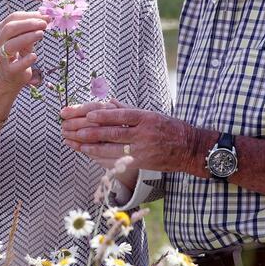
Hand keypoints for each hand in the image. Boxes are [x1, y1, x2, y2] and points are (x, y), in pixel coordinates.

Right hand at [0, 11, 47, 89]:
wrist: (6, 75)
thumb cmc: (17, 53)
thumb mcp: (23, 38)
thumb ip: (32, 28)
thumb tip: (46, 17)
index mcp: (1, 30)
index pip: (13, 18)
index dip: (29, 15)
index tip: (44, 16)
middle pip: (10, 29)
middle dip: (28, 24)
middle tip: (44, 24)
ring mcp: (3, 57)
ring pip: (11, 45)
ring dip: (27, 37)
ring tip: (41, 34)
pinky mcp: (10, 71)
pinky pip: (17, 65)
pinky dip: (26, 60)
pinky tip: (34, 56)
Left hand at [62, 105, 193, 173]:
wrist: (189, 148)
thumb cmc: (168, 128)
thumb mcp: (151, 114)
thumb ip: (128, 109)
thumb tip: (109, 101)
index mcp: (145, 118)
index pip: (122, 116)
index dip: (104, 115)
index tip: (88, 115)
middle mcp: (143, 134)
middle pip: (114, 134)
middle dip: (92, 133)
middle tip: (76, 131)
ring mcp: (142, 151)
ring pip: (113, 150)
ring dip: (93, 148)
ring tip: (78, 145)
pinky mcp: (141, 164)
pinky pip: (118, 162)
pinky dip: (102, 159)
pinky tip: (91, 155)